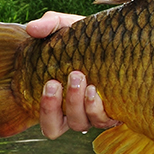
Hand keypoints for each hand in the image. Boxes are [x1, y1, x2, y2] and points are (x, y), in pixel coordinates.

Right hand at [25, 11, 117, 137]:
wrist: (121, 38)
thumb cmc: (88, 38)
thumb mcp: (67, 27)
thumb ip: (49, 25)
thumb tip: (32, 29)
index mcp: (60, 99)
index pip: (46, 119)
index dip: (45, 109)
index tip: (50, 83)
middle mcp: (75, 111)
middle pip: (57, 127)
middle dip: (57, 106)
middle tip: (70, 77)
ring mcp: (95, 113)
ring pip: (80, 124)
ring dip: (79, 104)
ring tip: (85, 80)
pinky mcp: (116, 110)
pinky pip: (104, 121)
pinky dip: (98, 109)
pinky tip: (97, 89)